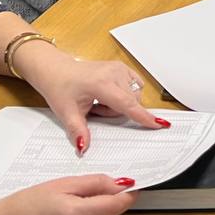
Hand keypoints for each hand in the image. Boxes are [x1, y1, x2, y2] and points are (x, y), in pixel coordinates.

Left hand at [16, 49, 164, 155]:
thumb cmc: (61, 87)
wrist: (57, 71)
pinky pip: (134, 87)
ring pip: (134, 96)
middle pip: (131, 103)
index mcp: (101, 83)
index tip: (158, 124)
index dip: (142, 116)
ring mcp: (119, 68)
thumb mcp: (66, 113)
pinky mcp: (122, 68)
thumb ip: (78, 131)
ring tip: (100, 102)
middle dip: (116, 113)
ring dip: (120, 104)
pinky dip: (124, 96)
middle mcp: (114, 73)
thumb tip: (84, 147)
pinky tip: (109, 95)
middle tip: (95, 110)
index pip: (127, 104)